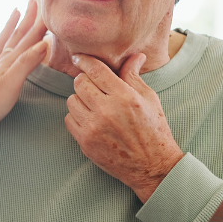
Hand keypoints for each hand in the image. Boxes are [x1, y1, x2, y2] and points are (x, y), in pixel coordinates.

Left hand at [0, 0, 48, 167]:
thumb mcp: (13, 83)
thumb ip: (27, 62)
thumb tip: (44, 43)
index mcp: (8, 62)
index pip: (27, 39)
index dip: (38, 24)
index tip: (46, 8)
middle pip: (15, 36)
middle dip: (25, 19)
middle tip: (32, 2)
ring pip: (0, 43)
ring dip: (8, 28)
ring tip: (13, 13)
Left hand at [64, 52, 183, 201]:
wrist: (151, 166)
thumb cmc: (153, 130)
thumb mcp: (149, 99)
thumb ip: (134, 76)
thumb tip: (134, 55)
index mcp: (125, 97)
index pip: (95, 70)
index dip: (84, 60)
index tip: (79, 57)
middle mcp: (107, 111)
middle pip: (79, 83)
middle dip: (85, 80)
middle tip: (93, 86)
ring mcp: (94, 128)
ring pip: (71, 100)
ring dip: (80, 99)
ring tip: (93, 104)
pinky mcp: (85, 142)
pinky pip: (69, 119)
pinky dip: (76, 116)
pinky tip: (90, 119)